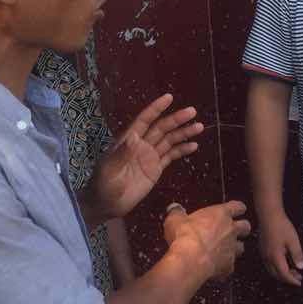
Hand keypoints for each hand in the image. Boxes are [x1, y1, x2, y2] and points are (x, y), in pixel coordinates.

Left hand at [86, 94, 204, 222]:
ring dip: (183, 133)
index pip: (144, 121)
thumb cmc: (102, 187)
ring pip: (169, 140)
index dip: (156, 109)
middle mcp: (140, 145)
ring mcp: (149, 157)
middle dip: (176, 119)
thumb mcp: (109, 171)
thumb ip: (122, 154)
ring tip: (200, 127)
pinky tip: (194, 146)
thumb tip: (134, 136)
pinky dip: (182, 150)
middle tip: (192, 111)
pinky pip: (171, 156)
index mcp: (128, 142)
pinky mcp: (155, 169)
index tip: (169, 97)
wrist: (105, 205)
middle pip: (161, 128)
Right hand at [162, 201, 250, 279]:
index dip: (238, 208)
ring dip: (235, 248)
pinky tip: (217, 269)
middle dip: (242, 228)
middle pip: (245, 226)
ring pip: (241, 247)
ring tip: (226, 250)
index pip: (237, 206)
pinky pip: (230, 267)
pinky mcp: (228, 265)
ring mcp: (232, 248)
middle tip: (234, 230)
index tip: (237, 209)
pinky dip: (224, 268)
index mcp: (221, 214)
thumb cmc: (185, 236)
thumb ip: (177, 213)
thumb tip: (175, 209)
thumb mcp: (175, 220)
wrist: (190, 259)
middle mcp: (230, 230)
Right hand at [259, 210, 302, 286]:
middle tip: (298, 278)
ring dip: (282, 274)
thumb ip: (297, 255)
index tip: (300, 282)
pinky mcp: (262, 250)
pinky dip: (277, 268)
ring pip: (272, 270)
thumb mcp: (293, 240)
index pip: (284, 274)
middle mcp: (267, 258)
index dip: (292, 280)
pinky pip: (268, 264)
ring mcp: (263, 254)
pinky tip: (284, 263)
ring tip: (293, 271)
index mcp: (276, 257)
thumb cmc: (281, 226)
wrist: (268, 215)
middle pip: (276, 275)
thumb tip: (301, 267)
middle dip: (287, 279)